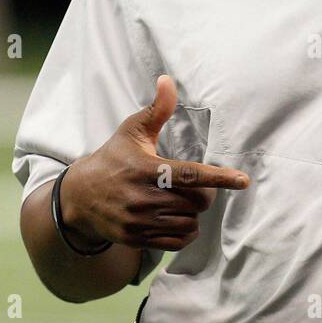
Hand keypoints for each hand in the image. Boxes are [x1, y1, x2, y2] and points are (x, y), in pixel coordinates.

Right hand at [58, 75, 248, 251]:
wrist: (78, 197)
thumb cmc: (113, 158)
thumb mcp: (131, 131)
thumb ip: (156, 110)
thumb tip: (168, 80)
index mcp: (146, 169)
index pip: (190, 175)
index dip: (219, 178)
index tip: (243, 181)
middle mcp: (143, 198)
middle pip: (196, 202)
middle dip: (205, 195)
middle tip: (197, 188)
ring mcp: (138, 221)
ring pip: (189, 223)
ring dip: (194, 214)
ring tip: (184, 202)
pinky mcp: (136, 239)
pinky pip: (176, 242)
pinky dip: (185, 232)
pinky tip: (179, 220)